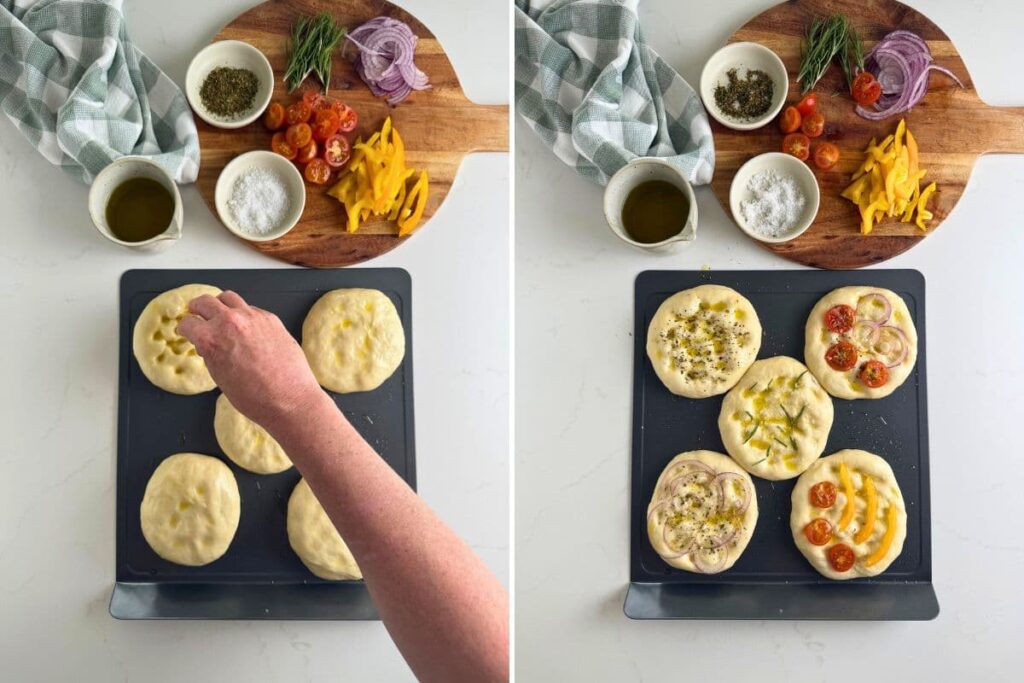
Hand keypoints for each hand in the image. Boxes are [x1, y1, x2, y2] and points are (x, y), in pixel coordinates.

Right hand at [177, 291, 324, 429]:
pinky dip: (244, 314)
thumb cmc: (255, 397)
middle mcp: (229, 322)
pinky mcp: (270, 318)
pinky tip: (246, 326)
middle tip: (196, 312)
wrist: (289, 398)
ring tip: (219, 311)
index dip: (185, 328)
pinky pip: (251, 308)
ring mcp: (251, 317)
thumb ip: (211, 354)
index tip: (186, 328)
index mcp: (210, 339)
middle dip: (197, 308)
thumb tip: (208, 345)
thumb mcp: (219, 377)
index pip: (188, 323)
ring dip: (219, 304)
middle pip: (204, 302)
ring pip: (228, 297)